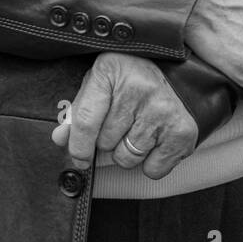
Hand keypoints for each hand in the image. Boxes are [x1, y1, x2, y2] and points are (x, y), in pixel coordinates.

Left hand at [51, 52, 198, 179]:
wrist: (171, 71)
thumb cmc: (126, 80)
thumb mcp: (96, 87)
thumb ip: (76, 114)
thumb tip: (59, 139)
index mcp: (110, 71)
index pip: (85, 121)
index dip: (77, 146)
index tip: (79, 159)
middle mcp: (140, 88)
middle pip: (106, 144)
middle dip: (107, 143)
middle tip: (120, 124)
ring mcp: (163, 110)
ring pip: (127, 159)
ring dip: (127, 152)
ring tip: (136, 129)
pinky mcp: (183, 131)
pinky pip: (152, 170)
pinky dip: (150, 163)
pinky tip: (154, 139)